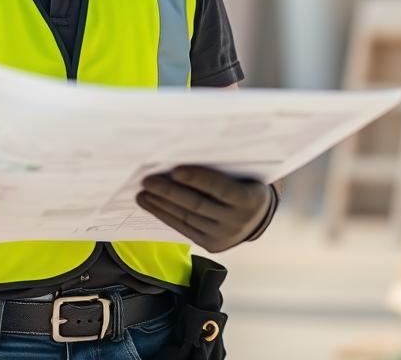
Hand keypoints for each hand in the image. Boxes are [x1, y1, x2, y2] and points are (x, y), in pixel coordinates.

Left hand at [136, 166, 273, 252]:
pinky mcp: (211, 245)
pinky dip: (165, 215)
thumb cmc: (244, 183)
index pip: (221, 188)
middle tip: (148, 180)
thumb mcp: (242, 175)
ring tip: (143, 192)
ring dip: (161, 204)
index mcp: (249, 199)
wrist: (257, 217)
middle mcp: (237, 221)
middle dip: (170, 192)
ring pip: (187, 217)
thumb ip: (221, 169)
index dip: (198, 179)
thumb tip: (182, 155)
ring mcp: (223, 236)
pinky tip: (150, 204)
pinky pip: (184, 229)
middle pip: (198, 204)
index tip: (175, 170)